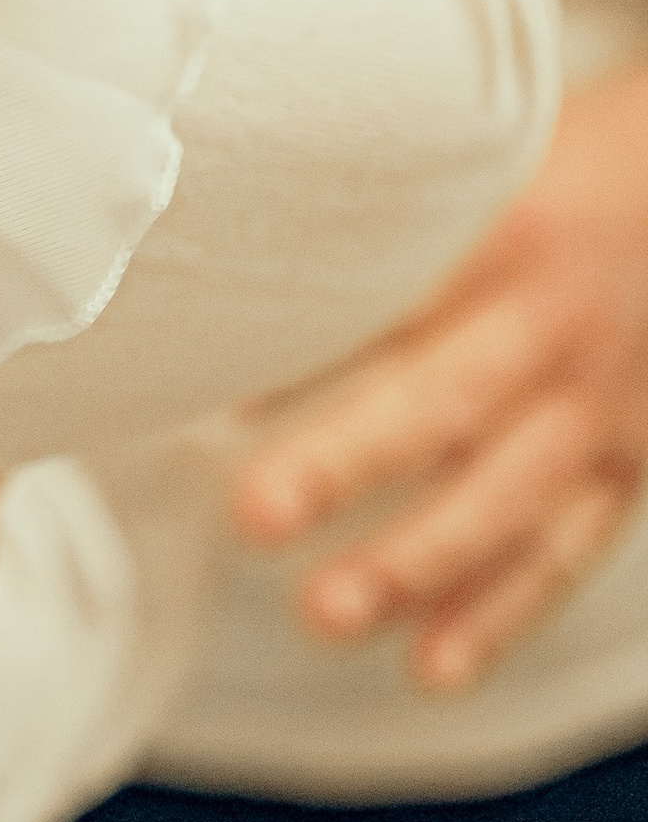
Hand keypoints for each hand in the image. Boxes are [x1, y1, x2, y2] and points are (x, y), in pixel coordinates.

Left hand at [232, 59, 647, 693]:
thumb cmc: (575, 168)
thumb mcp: (489, 155)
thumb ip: (391, 214)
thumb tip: (242, 267)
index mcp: (505, 233)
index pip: (391, 295)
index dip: (305, 346)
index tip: (214, 391)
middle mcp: (550, 328)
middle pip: (439, 404)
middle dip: (344, 465)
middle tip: (254, 513)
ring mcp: (595, 408)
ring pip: (501, 500)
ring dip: (413, 565)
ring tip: (324, 611)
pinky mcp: (625, 466)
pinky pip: (561, 551)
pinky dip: (498, 613)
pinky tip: (432, 666)